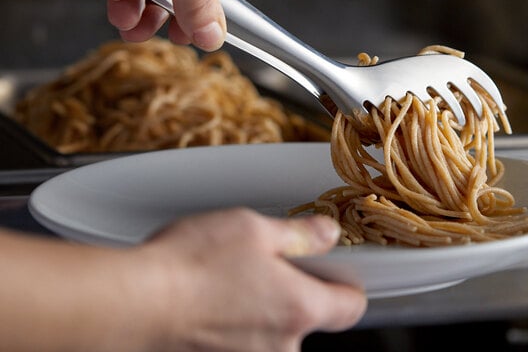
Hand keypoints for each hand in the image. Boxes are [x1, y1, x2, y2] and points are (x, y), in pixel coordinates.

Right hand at [136, 208, 366, 351]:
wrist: (135, 302)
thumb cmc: (193, 265)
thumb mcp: (254, 229)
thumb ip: (300, 235)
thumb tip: (328, 234)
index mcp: (298, 308)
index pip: (350, 307)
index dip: (348, 284)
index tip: (338, 270)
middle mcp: (280, 347)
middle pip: (307, 317)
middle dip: (292, 289)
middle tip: (265, 260)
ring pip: (272, 329)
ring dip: (260, 305)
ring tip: (230, 277)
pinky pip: (244, 340)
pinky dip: (236, 320)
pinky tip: (213, 297)